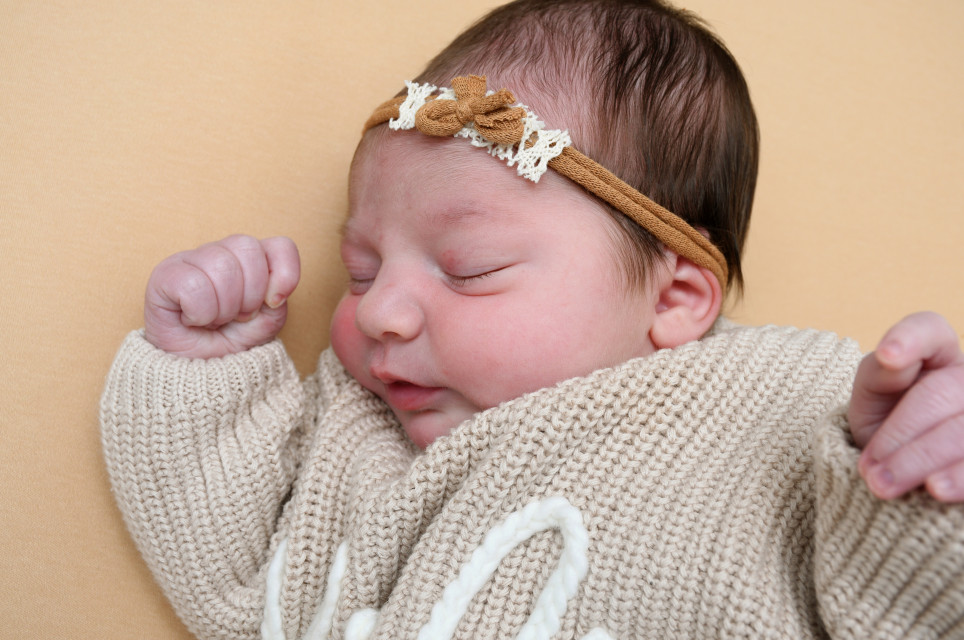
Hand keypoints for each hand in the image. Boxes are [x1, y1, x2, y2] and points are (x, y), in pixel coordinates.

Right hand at [144, 235, 299, 358]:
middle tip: (237, 316)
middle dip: (250, 294)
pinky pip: (194, 285)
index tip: (274, 303)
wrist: (197, 375)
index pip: (280, 245)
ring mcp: (190, 260)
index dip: (285, 274)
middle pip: (249, 249)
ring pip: (222, 266)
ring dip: (224, 307)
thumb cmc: (229, 342)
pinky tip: (192, 319)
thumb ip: (277, 300)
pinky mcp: (164, 276)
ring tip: (213, 320)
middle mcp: (220, 252)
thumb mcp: (266, 323)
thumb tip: (272, 290)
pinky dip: (200, 313)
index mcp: (250, 259)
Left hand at [850, 312, 963, 500]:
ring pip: (961, 431)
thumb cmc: (885, 428)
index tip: (887, 357)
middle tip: (869, 471)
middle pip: (940, 393)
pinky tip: (937, 491)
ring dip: (920, 460)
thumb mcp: (870, 400)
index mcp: (937, 355)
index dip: (910, 339)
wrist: (903, 476)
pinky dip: (959, 478)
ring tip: (883, 487)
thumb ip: (877, 374)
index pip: (929, 329)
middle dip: (900, 433)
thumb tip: (892, 360)